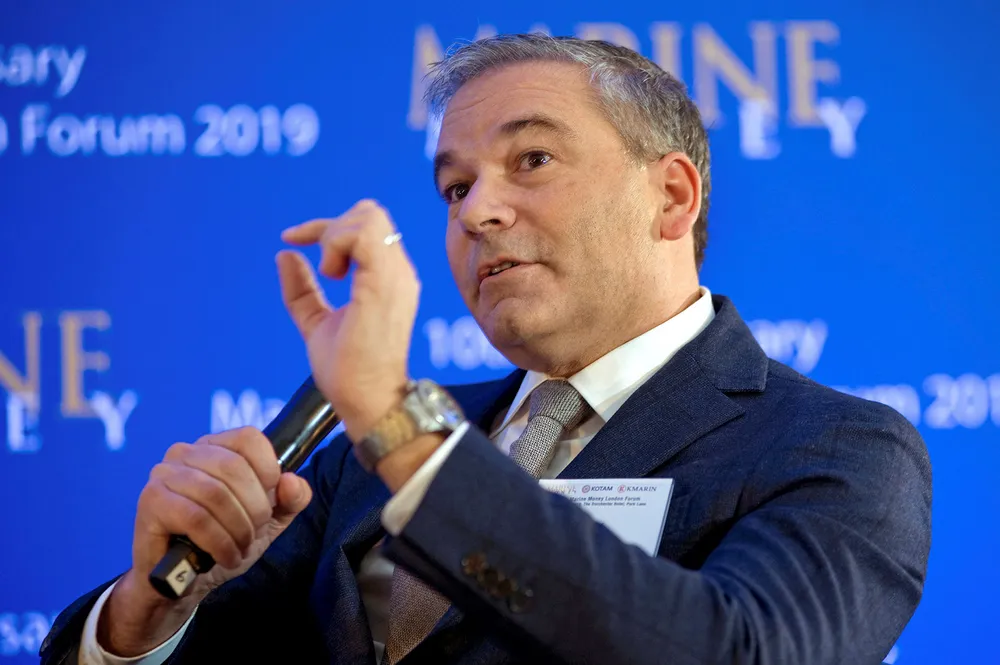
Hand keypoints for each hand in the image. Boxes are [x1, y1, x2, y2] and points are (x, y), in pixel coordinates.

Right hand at [98, 427, 312, 655]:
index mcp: (214, 447)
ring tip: (239, 548)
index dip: (268, 471)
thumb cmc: (223, 542)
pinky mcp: (150, 501)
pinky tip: (224, 556)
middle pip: (235, 467)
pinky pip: (195, 518)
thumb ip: (291, 500)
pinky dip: (219, 542)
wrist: (181, 582)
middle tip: (253, 535)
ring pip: (216, 494)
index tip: (269, 503)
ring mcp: (164, 474)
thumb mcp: (268, 521)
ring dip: (238, 529)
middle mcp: (185, 452)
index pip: (249, 438)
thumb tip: (293, 481)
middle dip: (255, 509)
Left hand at [277, 199, 419, 440]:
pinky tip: (330, 274)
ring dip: (335, 236)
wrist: (366, 400)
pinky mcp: (384, 283)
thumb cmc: (348, 370)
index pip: (366, 226)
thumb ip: (303, 290)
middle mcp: (398, 272)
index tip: (292, 240)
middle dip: (332, 226)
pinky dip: (337, 244)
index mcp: (387, 279)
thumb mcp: (316, 321)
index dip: (325, 227)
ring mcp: (395, 276)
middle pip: (370, 213)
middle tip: (320, 266)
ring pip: (368, 217)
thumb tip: (285, 255)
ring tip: (328, 274)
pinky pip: (364, 234)